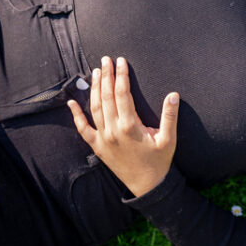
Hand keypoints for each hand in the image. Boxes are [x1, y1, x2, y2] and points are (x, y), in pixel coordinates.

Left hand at [67, 56, 178, 197]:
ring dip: (94, 88)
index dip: (121, 75)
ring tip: (95, 72)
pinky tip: (71, 102)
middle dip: (106, 76)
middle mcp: (113, 130)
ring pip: (94, 108)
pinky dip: (76, 115)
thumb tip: (173, 94)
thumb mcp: (169, 139)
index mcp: (130, 126)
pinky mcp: (98, 147)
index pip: (122, 93)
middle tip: (106, 59)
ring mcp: (103, 139)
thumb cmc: (160, 161)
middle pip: (106, 97)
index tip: (121, 61)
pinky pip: (83, 129)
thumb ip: (170, 116)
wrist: (148, 186)